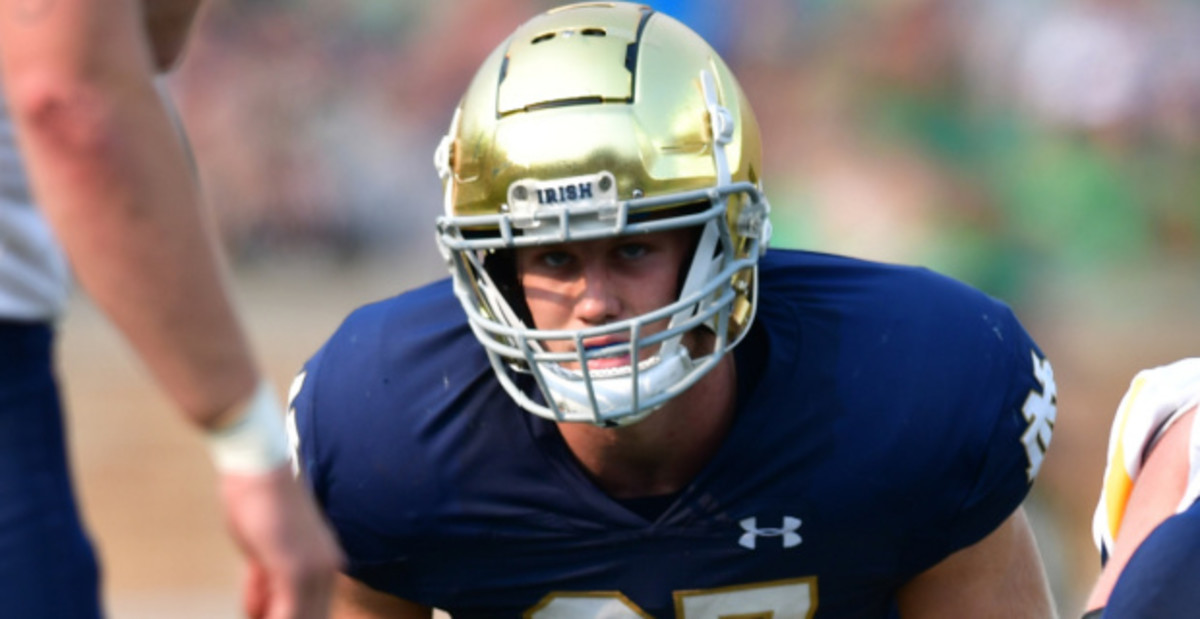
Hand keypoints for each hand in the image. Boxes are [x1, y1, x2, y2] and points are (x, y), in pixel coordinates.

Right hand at [220, 465, 343, 618]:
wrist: (259, 466)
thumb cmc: (256, 501)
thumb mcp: (261, 552)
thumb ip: (264, 583)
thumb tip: (258, 613)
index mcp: (326, 561)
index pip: (315, 610)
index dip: (291, 618)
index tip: (262, 616)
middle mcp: (329, 568)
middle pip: (313, 617)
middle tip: (256, 616)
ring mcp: (315, 570)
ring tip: (252, 608)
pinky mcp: (297, 571)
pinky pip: (288, 616)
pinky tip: (253, 616)